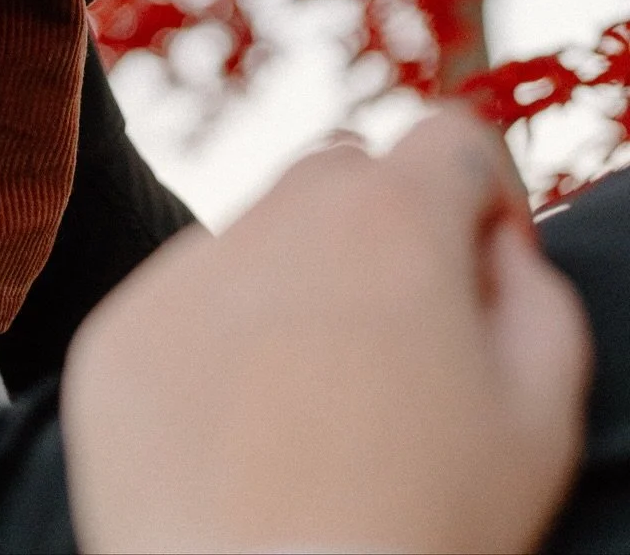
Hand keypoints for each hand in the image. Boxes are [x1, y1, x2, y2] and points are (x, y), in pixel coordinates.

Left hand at [63, 107, 589, 553]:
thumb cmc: (427, 534)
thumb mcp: (539, 414)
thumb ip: (531, 291)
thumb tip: (488, 243)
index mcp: (392, 220)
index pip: (450, 139)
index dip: (483, 200)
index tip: (480, 271)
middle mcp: (276, 218)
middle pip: (342, 173)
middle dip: (382, 228)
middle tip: (396, 344)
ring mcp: (183, 273)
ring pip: (253, 238)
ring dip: (291, 288)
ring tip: (312, 416)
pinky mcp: (115, 334)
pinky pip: (179, 305)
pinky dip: (213, 350)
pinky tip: (242, 444)